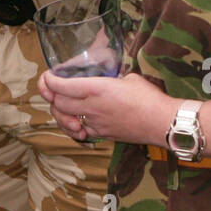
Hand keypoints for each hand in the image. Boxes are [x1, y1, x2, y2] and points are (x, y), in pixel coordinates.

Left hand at [37, 68, 174, 144]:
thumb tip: (108, 78)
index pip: (61, 86)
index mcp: (96, 88)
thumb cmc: (150, 97)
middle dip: (51, 96)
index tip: (48, 76)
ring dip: (59, 114)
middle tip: (52, 90)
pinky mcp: (102, 135)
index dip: (49, 81)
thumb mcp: (128, 78)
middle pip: (58, 104)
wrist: (162, 122)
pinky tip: (76, 123)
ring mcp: (96, 123)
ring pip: (66, 120)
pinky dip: (74, 126)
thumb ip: (112, 78)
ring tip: (61, 107)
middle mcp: (92, 107)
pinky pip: (80, 131)